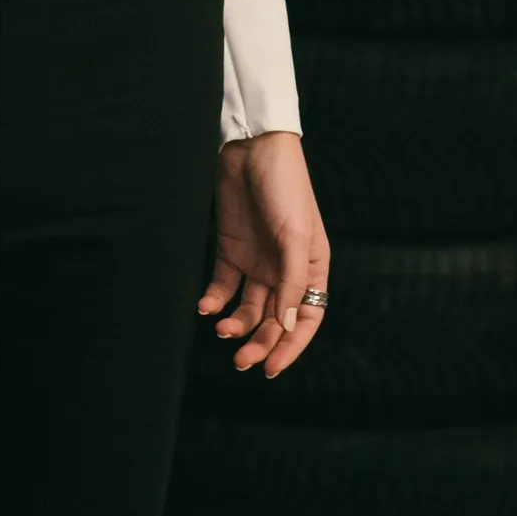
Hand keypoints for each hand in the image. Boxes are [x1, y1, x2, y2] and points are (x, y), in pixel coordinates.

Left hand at [196, 130, 329, 376]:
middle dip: (260, 342)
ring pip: (248, 309)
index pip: (306, 319)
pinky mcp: (231, 250)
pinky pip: (222, 286)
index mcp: (311, 267)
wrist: (253, 148)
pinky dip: (214, 301)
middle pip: (275, 320)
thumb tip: (290, 325)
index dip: (291, 346)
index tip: (271, 367)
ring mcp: (258, 261)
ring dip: (236, 324)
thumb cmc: (286, 186)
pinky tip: (205, 308)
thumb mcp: (294, 235)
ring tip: (221, 329)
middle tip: (242, 360)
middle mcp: (285, 270)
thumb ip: (291, 281)